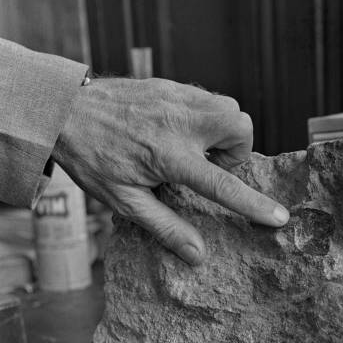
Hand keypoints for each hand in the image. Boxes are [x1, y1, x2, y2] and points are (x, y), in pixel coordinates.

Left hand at [52, 77, 288, 264]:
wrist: (62, 110)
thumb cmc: (92, 158)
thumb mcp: (124, 202)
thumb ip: (165, 227)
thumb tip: (197, 256)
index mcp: (168, 157)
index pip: (222, 185)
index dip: (255, 205)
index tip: (281, 217)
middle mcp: (179, 123)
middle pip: (239, 127)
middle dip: (237, 151)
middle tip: (209, 165)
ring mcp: (176, 98)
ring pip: (229, 107)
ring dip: (224, 132)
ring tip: (197, 149)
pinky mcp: (171, 86)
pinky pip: (209, 98)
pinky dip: (207, 118)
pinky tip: (181, 132)